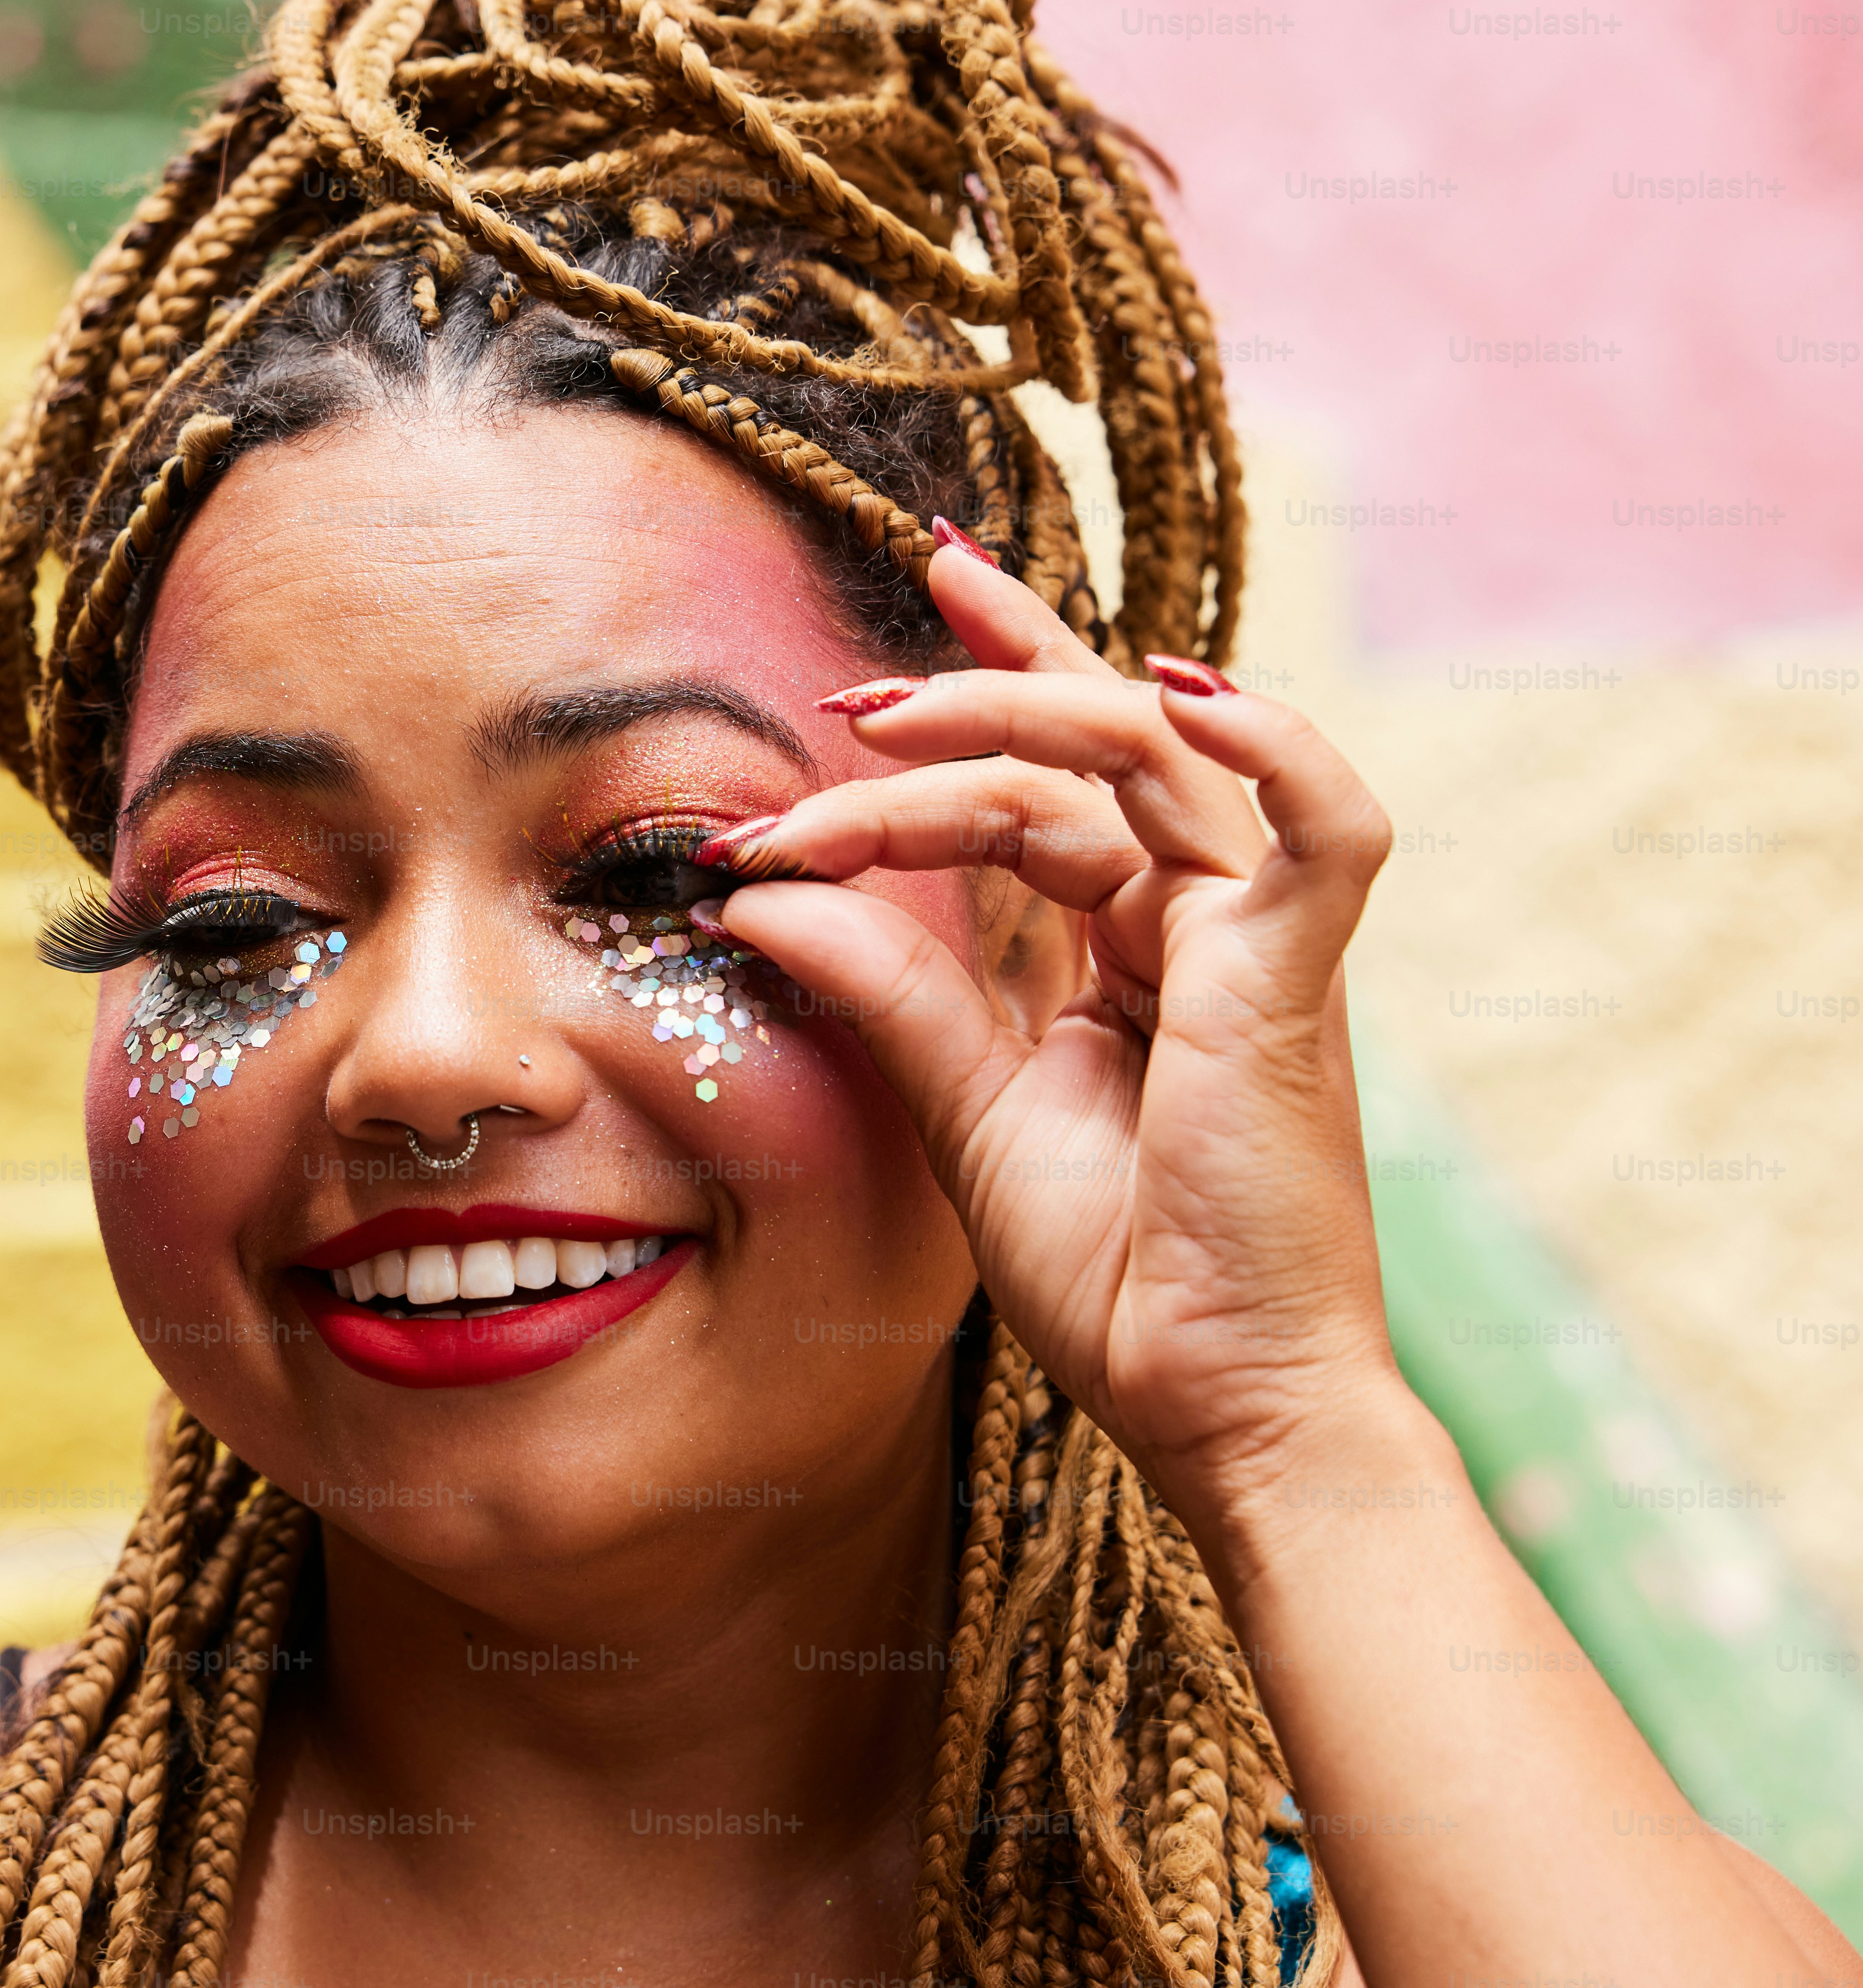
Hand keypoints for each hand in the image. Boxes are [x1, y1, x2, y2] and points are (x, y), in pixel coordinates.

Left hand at [701, 543, 1405, 1529]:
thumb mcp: (967, 1111)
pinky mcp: (1300, 983)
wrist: (1212, 1403)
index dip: (952, 731)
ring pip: (1150, 762)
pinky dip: (1276, 746)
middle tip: (846, 696)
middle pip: (1098, 745)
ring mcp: (1260, 944)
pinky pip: (1327, 829)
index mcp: (1136, 950)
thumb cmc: (1117, 1275)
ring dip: (1019, 713)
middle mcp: (1203, 924)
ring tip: (885, 717)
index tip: (820, 736)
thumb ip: (887, 991)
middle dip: (977, 687)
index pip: (1049, 787)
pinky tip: (1182, 695)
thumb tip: (763, 892)